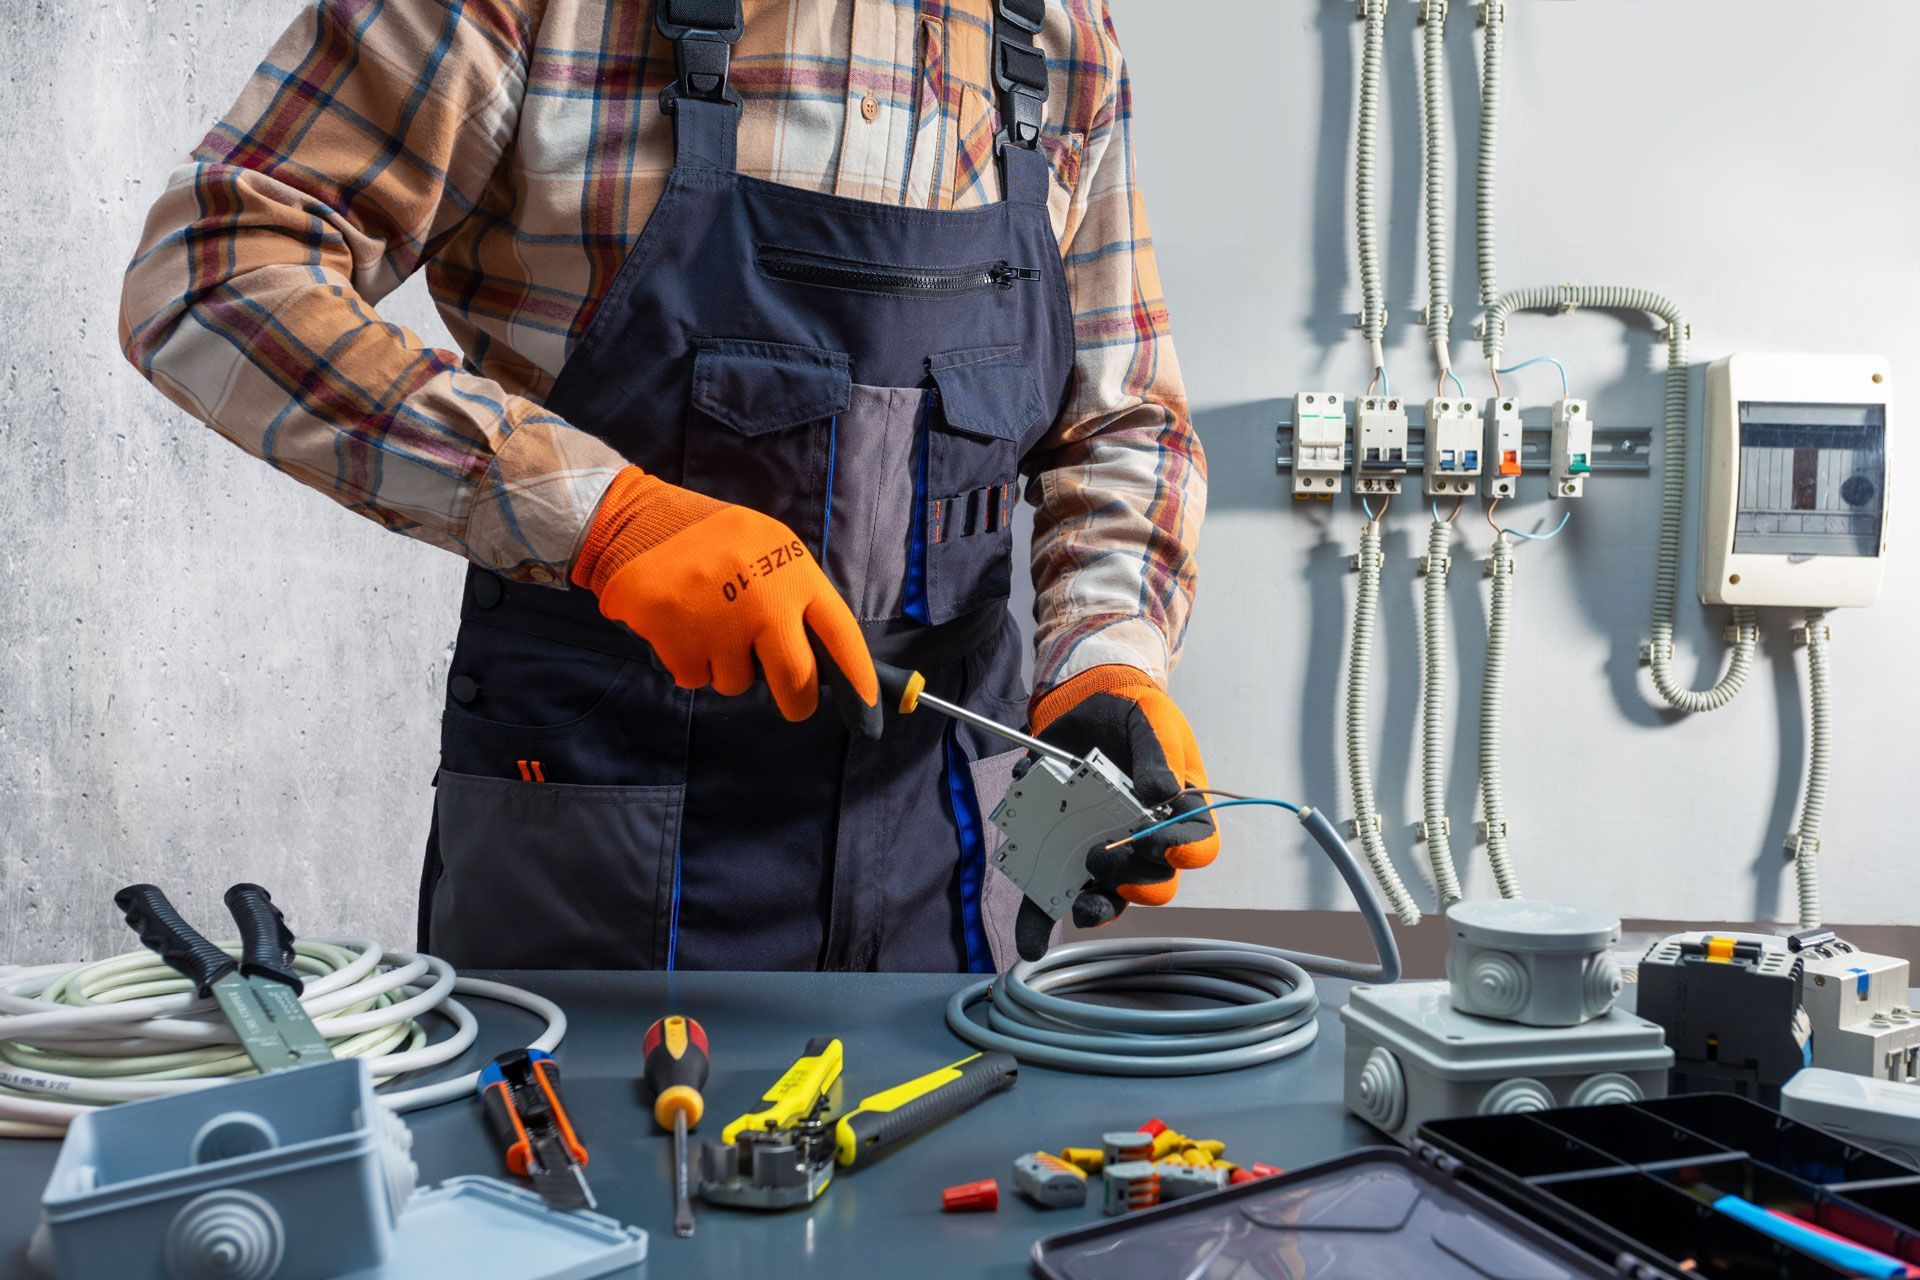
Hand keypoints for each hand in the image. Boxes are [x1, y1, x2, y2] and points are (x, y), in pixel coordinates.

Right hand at [571, 467, 880, 735]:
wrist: (637, 520)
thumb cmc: (715, 542)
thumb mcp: (768, 549)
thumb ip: (795, 598)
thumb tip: (822, 666)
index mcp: (794, 572)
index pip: (841, 635)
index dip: (858, 679)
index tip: (868, 711)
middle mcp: (763, 598)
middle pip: (795, 679)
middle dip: (797, 702)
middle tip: (792, 703)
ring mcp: (719, 620)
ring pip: (738, 683)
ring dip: (726, 668)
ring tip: (709, 624)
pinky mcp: (676, 636)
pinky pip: (694, 678)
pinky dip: (688, 663)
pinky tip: (680, 625)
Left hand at [1014, 665, 1217, 959]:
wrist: (1091, 702)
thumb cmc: (1137, 716)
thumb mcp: (1154, 721)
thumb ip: (1158, 754)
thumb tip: (1158, 793)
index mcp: (1182, 815)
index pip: (1198, 848)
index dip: (1182, 853)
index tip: (1159, 842)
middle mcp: (1146, 844)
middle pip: (1154, 884)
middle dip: (1132, 879)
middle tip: (1101, 855)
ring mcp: (1105, 852)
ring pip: (1109, 899)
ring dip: (1094, 908)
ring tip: (1077, 905)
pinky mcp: (1063, 853)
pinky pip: (1054, 894)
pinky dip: (1040, 920)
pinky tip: (1032, 943)